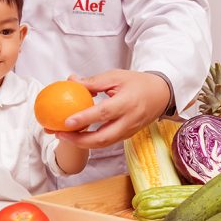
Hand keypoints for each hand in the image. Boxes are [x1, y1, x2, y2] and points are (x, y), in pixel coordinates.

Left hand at [52, 69, 169, 148]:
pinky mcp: (126, 136)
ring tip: (62, 135)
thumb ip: (93, 82)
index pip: (103, 113)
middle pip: (102, 138)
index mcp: (127, 103)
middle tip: (59, 133)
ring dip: (81, 143)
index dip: (84, 119)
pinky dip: (89, 141)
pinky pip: (106, 142)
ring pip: (103, 144)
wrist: (161, 94)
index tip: (66, 121)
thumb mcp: (116, 76)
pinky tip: (75, 134)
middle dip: (78, 140)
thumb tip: (71, 81)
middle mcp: (129, 121)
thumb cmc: (137, 83)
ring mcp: (128, 131)